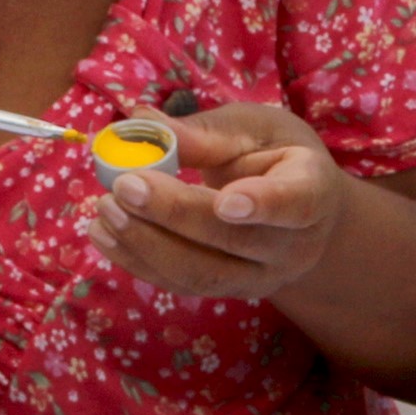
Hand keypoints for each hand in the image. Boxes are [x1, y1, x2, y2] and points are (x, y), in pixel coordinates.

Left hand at [85, 103, 349, 299]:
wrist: (299, 212)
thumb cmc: (276, 156)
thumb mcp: (254, 129)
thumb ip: (206, 132)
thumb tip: (143, 122)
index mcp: (312, 191)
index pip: (295, 203)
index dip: (263, 205)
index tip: (224, 201)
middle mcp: (294, 245)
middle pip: (235, 240)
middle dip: (175, 215)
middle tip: (124, 186)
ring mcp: (262, 277)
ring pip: (204, 273)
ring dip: (147, 244)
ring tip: (103, 211)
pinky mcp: (228, 292)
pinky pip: (182, 285)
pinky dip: (137, 261)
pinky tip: (103, 233)